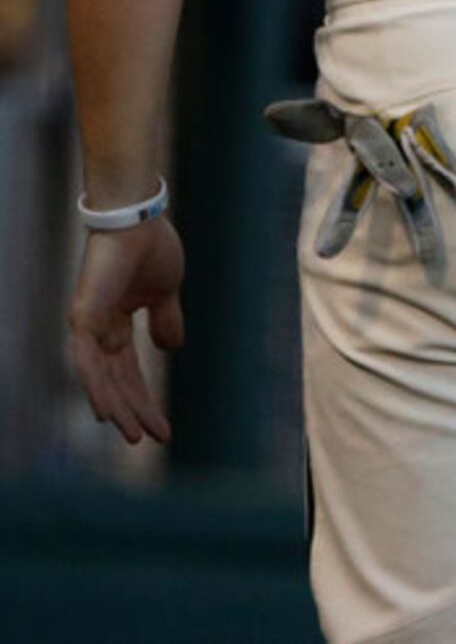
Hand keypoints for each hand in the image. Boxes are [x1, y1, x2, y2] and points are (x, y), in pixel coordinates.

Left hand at [67, 216, 185, 443]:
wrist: (139, 218)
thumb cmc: (152, 246)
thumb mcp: (166, 291)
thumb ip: (166, 320)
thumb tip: (171, 347)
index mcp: (118, 322)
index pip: (129, 372)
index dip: (145, 398)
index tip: (164, 426)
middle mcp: (98, 329)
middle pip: (117, 381)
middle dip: (135, 410)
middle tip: (152, 438)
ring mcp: (88, 325)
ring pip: (100, 379)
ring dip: (117, 408)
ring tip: (134, 434)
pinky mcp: (83, 317)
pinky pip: (87, 362)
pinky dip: (96, 387)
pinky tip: (107, 411)